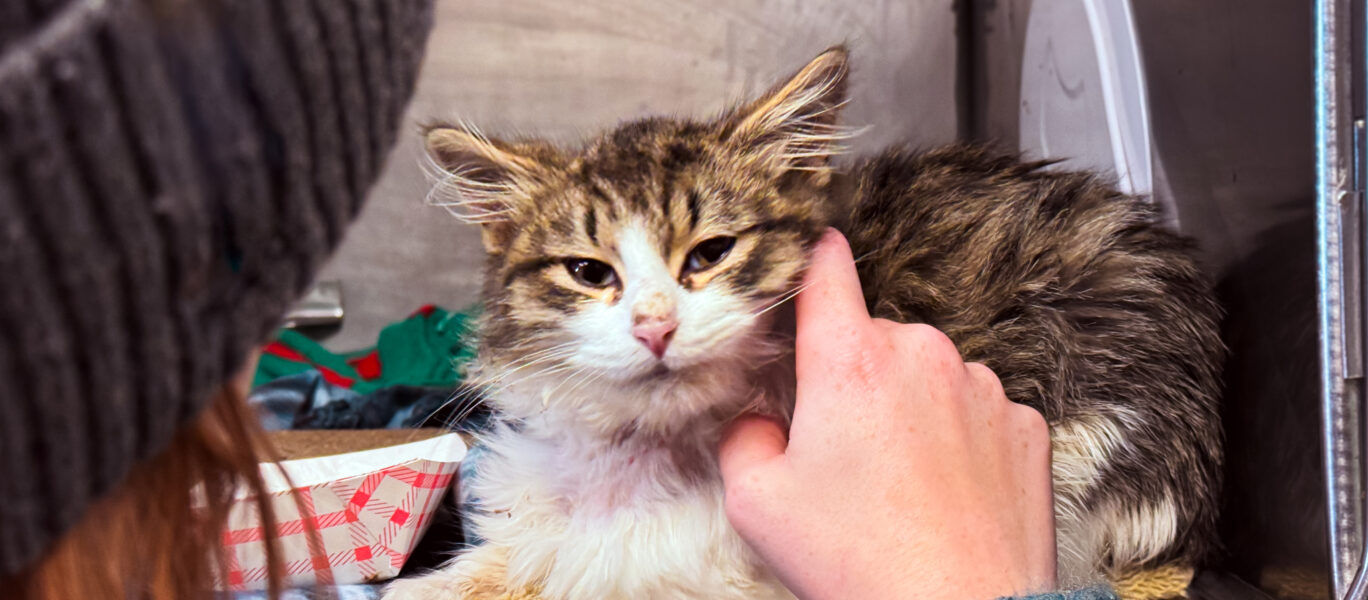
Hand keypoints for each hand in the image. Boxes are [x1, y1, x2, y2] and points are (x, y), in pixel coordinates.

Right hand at [719, 229, 1056, 599]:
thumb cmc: (859, 561)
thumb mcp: (757, 504)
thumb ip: (744, 439)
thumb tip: (760, 423)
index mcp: (850, 360)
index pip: (826, 267)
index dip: (808, 256)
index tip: (805, 254)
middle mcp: (922, 355)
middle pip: (874, 338)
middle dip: (854, 378)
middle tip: (842, 450)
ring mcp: (983, 388)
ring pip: (928, 374)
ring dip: (909, 407)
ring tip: (899, 483)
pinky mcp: (1025, 425)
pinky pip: (977, 411)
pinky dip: (958, 438)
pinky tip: (943, 491)